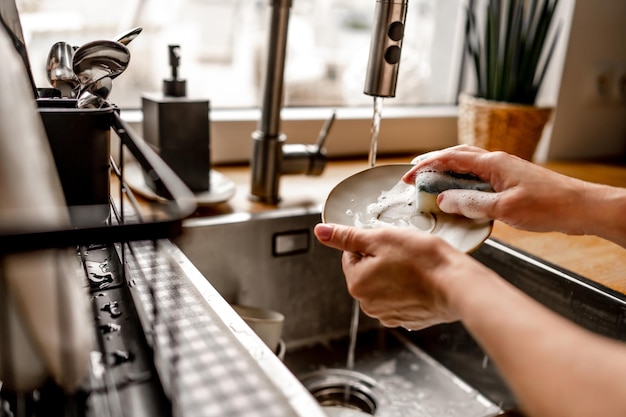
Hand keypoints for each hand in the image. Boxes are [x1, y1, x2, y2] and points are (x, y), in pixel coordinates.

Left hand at [313, 223, 492, 329]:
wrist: (455, 284)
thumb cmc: (421, 260)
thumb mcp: (380, 238)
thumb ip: (346, 236)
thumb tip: (321, 231)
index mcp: (356, 284)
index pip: (351, 255)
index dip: (370, 243)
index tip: (389, 242)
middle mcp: (367, 304)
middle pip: (367, 271)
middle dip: (381, 259)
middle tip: (404, 253)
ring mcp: (388, 314)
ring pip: (384, 284)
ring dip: (394, 274)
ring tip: (414, 267)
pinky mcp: (407, 319)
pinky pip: (400, 298)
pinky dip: (408, 289)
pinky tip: (421, 281)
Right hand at [403, 145, 590, 234]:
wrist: (582, 208)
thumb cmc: (550, 205)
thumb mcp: (504, 208)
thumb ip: (471, 203)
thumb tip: (444, 200)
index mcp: (493, 163)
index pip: (451, 157)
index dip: (426, 166)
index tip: (408, 177)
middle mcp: (497, 163)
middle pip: (457, 156)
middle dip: (433, 164)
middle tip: (414, 176)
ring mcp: (504, 172)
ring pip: (468, 168)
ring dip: (448, 174)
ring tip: (431, 186)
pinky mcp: (510, 184)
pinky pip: (479, 180)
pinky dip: (463, 185)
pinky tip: (460, 198)